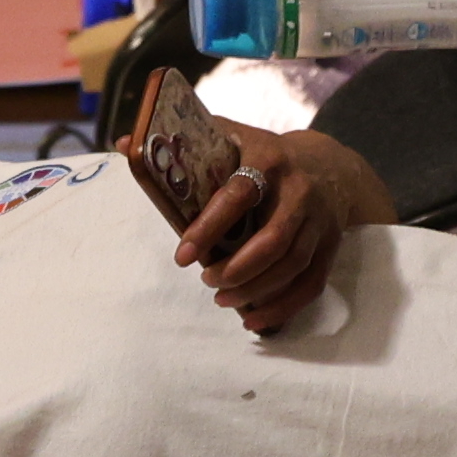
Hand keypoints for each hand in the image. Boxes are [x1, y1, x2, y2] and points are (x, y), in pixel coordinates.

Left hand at [175, 120, 371, 328]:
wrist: (328, 164)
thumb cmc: (265, 155)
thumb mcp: (231, 136)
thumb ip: (183, 143)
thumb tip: (125, 144)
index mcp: (268, 159)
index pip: (239, 196)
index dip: (210, 227)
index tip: (183, 256)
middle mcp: (299, 190)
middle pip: (272, 240)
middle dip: (235, 269)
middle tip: (205, 279)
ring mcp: (319, 220)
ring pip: (291, 265)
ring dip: (254, 290)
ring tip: (221, 298)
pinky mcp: (330, 245)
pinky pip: (311, 283)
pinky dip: (283, 307)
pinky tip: (254, 320)